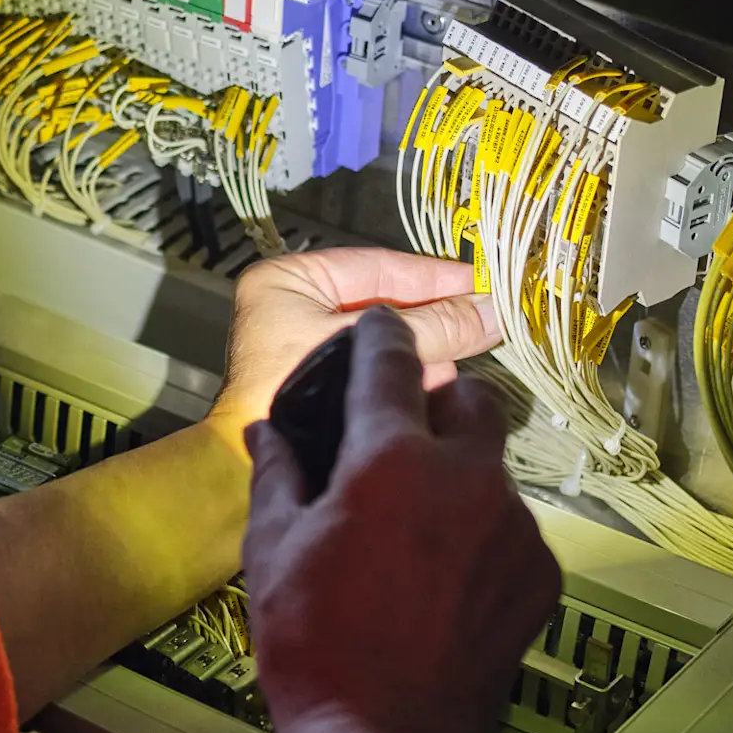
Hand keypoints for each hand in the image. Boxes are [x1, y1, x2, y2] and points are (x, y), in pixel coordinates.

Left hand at [211, 248, 500, 436]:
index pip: (377, 266)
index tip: (484, 282)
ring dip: (426, 352)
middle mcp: (296, 306)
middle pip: (386, 305)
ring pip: (385, 342)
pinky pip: (373, 371)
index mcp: (290, 280)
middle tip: (489, 322)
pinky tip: (444, 385)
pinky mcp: (320, 384)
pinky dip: (405, 377)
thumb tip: (493, 313)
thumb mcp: (363, 346)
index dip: (434, 276)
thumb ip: (429, 328)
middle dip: (435, 318)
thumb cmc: (290, 389)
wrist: (240, 467)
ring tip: (474, 355)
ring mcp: (307, 346)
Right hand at [241, 309, 560, 732]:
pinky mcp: (540, 576)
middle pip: (473, 401)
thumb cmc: (314, 640)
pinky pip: (512, 531)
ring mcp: (515, 528)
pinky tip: (442, 580)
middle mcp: (469, 478)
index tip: (378, 324)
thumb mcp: (272, 549)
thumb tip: (268, 431)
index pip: (393, 362)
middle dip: (441, 402)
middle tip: (401, 434)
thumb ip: (279, 474)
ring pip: (494, 470)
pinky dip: (481, 537)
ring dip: (460, 477)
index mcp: (393, 458)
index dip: (381, 334)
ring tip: (417, 527)